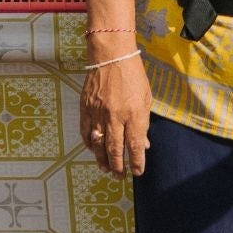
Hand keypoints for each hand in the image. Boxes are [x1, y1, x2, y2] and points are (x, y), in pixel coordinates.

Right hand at [80, 55, 151, 177]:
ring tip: (106, 169)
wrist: (111, 56)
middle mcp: (115, 116)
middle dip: (118, 166)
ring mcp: (98, 113)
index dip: (136, 162)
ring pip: (99, 144)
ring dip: (102, 160)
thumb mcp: (146, 99)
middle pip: (115, 148)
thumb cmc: (133, 76)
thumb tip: (143, 144)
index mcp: (134, 114)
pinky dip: (90, 144)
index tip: (138, 172)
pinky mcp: (86, 108)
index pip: (135, 145)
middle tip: (120, 177)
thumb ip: (143, 123)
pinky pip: (86, 132)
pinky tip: (94, 150)